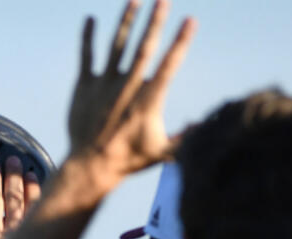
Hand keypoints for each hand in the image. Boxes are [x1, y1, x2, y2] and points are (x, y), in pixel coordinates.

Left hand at [67, 0, 196, 178]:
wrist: (90, 167)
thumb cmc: (129, 160)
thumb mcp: (162, 152)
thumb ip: (185, 139)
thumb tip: (206, 126)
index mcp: (148, 101)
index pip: (169, 66)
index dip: (180, 42)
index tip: (190, 20)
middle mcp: (127, 88)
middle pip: (144, 48)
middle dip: (155, 22)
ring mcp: (104, 85)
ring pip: (117, 46)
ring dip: (126, 21)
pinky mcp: (84, 86)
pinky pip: (86, 56)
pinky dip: (87, 37)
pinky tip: (89, 19)